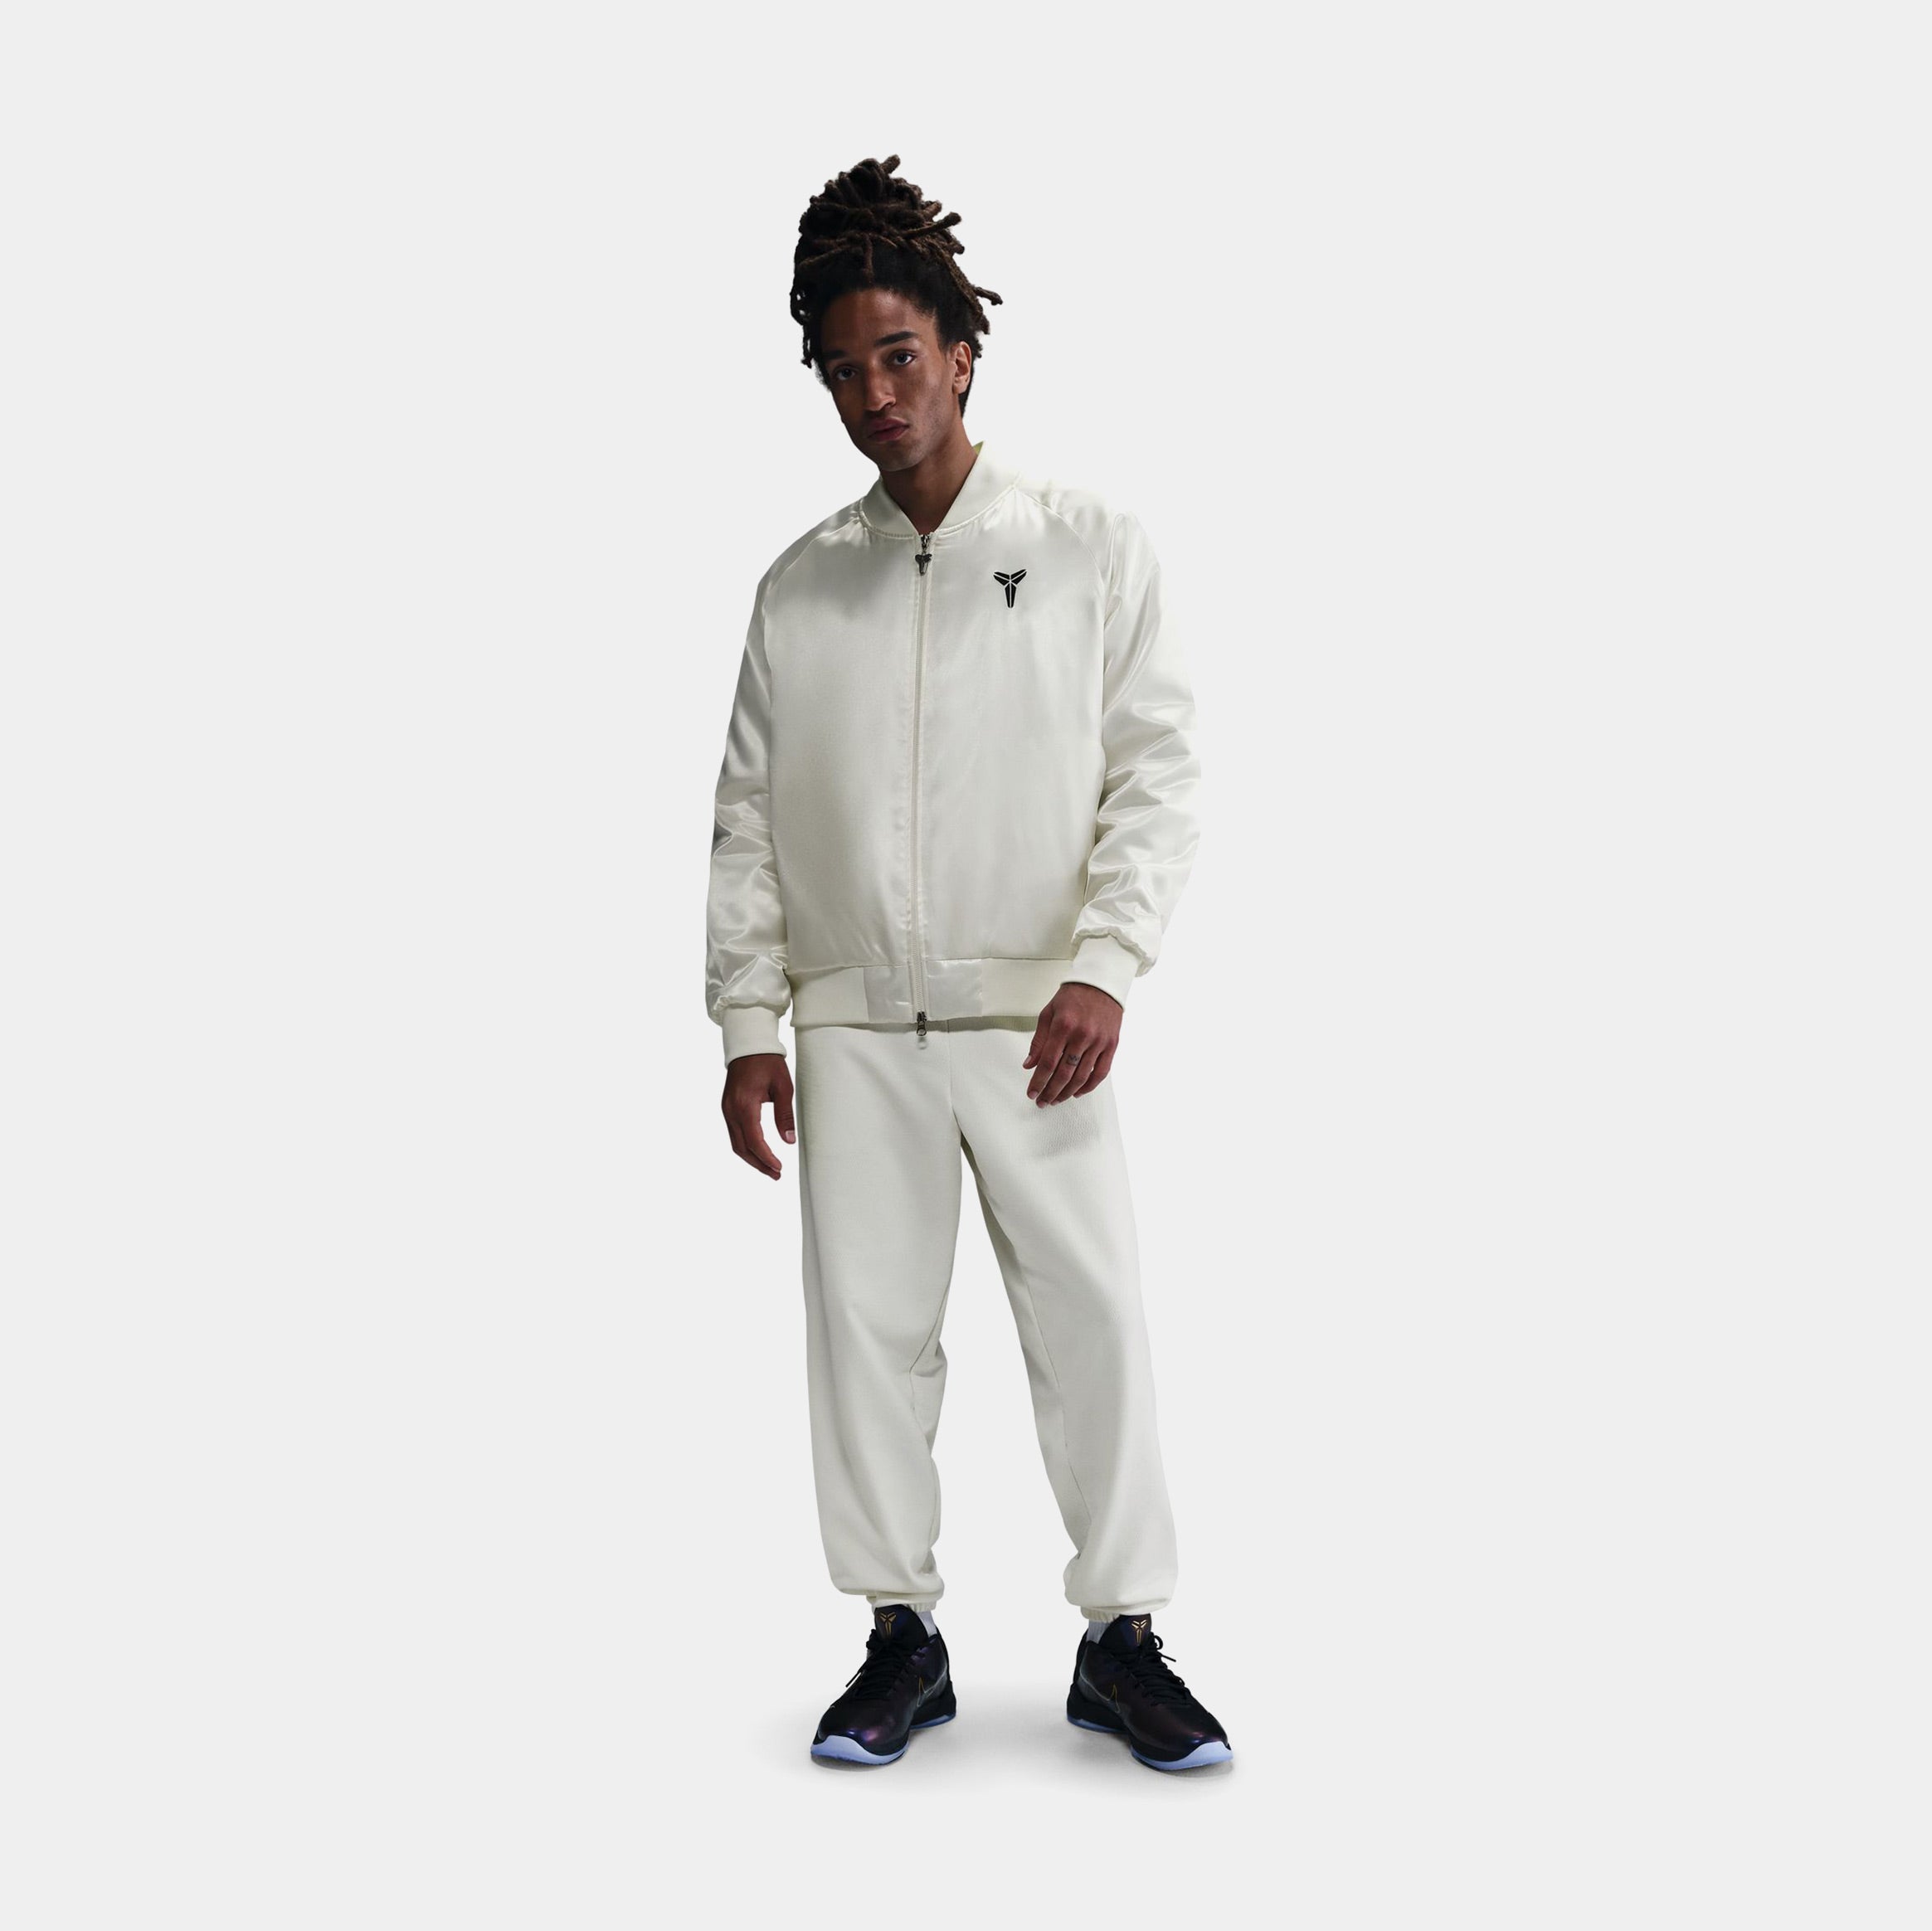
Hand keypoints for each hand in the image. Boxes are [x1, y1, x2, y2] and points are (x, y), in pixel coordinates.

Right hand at [721, 1052, 793, 1178]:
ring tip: (769, 1168)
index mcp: (745, 1105)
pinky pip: (734, 1134)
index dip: (767, 1158)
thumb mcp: (782, 1087)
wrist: (748, 1045)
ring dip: (751, 1158)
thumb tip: (788, 1140)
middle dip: (758, 1164)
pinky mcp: (727, 1107)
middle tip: (776, 1174)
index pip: (755, 1141)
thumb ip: (784, 1115)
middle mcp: (731, 1110)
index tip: (779, 1168)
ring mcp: (726, 1109)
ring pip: (735, 1143)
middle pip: (742, 1148)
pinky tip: (758, 1151)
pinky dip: (745, 1146)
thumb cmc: (767, 1062)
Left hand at [1023, 983, 1121, 1104]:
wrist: (1101, 984)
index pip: (1048, 1062)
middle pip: (1064, 1073)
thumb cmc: (1071, 997)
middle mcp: (1082, 1035)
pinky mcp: (1112, 1045)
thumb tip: (1029, 1065)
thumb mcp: (1048, 1013)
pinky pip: (1101, 1072)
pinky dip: (1089, 1086)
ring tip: (1056, 1100)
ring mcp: (1099, 1041)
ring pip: (1082, 1076)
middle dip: (1050, 1091)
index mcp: (1063, 1026)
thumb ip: (1039, 1041)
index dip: (1038, 1081)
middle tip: (1042, 1102)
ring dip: (1067, 1092)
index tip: (1031, 1093)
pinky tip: (1077, 1092)